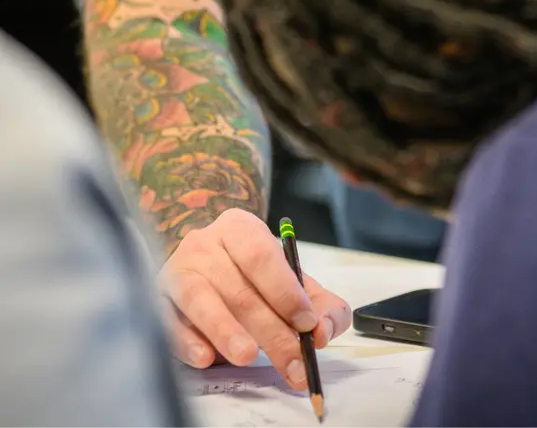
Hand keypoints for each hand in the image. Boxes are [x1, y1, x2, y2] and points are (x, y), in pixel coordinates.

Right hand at [158, 209, 351, 387]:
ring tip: (246, 356)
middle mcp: (205, 244)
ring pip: (200, 300)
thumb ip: (320, 304)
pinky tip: (206, 357)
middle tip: (292, 363)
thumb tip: (325, 330)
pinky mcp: (157, 298)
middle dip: (269, 330)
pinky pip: (167, 319)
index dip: (285, 290)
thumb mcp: (289, 281)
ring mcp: (178, 269)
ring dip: (225, 331)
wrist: (200, 265)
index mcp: (240, 228)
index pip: (261, 255)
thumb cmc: (250, 276)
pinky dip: (187, 340)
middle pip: (238, 288)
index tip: (306, 323)